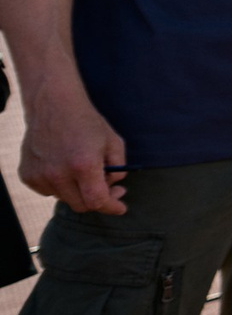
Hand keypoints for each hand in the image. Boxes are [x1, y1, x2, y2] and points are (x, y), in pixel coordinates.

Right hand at [21, 78, 126, 214]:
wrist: (53, 106)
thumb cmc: (87, 123)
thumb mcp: (113, 141)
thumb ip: (118, 168)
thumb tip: (113, 186)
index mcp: (83, 164)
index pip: (97, 200)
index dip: (111, 207)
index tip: (121, 208)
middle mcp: (58, 173)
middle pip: (81, 204)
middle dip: (98, 199)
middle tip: (110, 188)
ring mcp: (40, 176)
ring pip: (64, 198)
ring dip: (78, 190)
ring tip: (84, 169)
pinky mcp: (27, 175)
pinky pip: (48, 190)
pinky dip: (60, 185)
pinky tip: (64, 166)